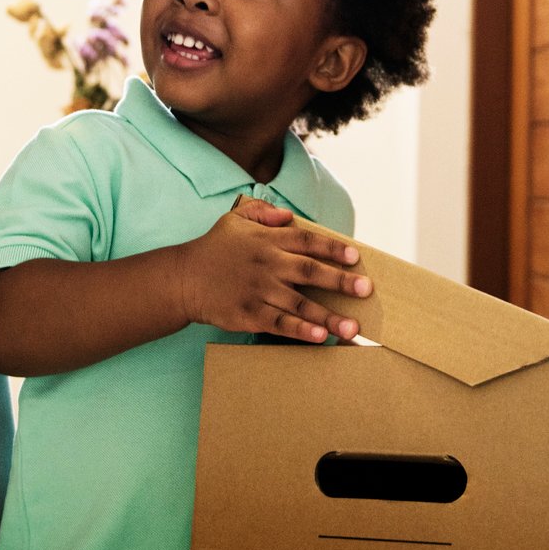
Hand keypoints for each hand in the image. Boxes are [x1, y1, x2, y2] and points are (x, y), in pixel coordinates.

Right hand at [174, 206, 371, 342]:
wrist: (183, 279)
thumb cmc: (213, 248)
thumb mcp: (235, 219)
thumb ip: (262, 212)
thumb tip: (288, 215)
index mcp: (267, 241)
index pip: (306, 241)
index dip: (332, 248)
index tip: (355, 256)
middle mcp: (266, 265)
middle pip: (309, 272)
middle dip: (340, 281)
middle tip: (365, 290)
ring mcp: (258, 291)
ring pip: (299, 304)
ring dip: (327, 316)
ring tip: (352, 327)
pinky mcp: (249, 314)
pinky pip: (280, 324)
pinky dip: (300, 330)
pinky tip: (320, 337)